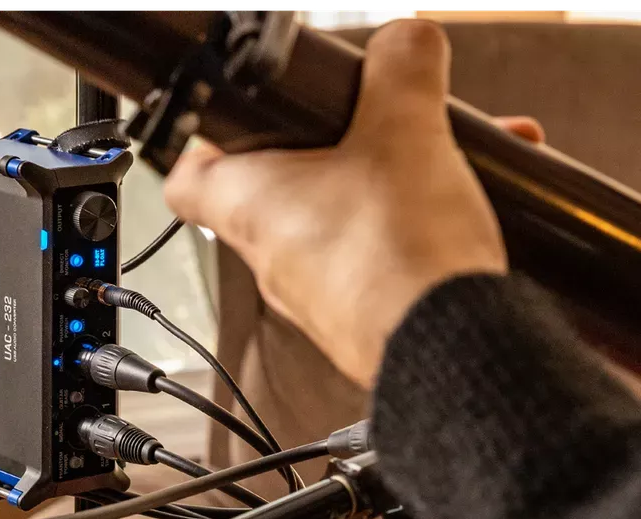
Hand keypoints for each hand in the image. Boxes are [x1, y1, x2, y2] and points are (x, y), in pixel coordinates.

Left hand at [165, 20, 542, 388]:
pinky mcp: (356, 316)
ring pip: (332, 220)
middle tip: (366, 127)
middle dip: (328, 149)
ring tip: (433, 162)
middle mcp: (272, 257)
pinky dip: (403, 229)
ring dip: (378, 184)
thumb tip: (406, 40)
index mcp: (253, 207)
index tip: (234, 121)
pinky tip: (451, 213)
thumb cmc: (402, 258)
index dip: (202, 144)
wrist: (456, 352)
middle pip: (275, 189)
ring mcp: (313, 294)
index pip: (187, 179)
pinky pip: (369, 258)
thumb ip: (402, 69)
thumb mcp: (407, 132)